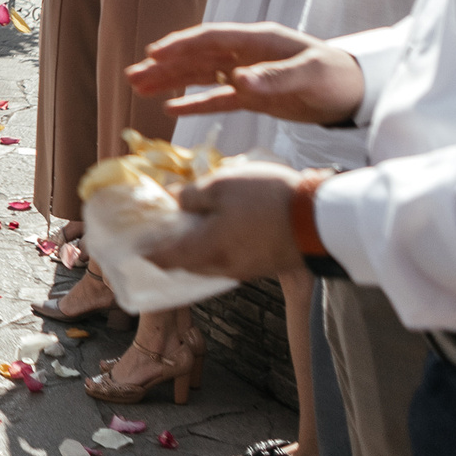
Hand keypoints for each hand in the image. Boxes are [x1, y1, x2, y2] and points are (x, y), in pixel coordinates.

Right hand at [126, 23, 364, 125]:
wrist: (358, 93)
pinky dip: (194, 103)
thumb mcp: (309, 75)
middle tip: (133, 74)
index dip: (182, 45)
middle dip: (165, 65)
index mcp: (258, 41)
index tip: (154, 54)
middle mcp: (247, 55)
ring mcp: (248, 75)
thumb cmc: (338, 76)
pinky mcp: (253, 96)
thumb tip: (239, 80)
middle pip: (198, 57)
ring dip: (171, 81)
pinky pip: (217, 99)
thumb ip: (274, 77)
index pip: (211, 39)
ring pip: (201, 77)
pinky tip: (171, 108)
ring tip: (139, 88)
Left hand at [144, 162, 306, 280]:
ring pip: (211, 261)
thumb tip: (176, 201)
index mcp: (204, 251)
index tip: (135, 245)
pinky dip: (221, 246)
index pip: (164, 260)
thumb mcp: (220, 186)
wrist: (321, 217)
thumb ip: (191, 196)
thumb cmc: (265, 199)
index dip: (146, 253)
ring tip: (194, 222)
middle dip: (173, 248)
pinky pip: (232, 258)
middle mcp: (222, 267)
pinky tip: (224, 225)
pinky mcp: (264, 265)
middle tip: (165, 227)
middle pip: (187, 263)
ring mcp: (245, 269)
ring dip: (199, 246)